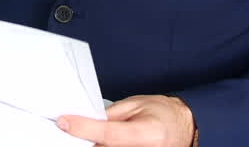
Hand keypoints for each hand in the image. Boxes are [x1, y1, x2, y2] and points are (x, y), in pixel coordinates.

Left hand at [57, 95, 194, 146]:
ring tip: (84, 135)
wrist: (184, 126)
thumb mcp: (135, 105)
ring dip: (93, 145)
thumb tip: (85, 120)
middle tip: (70, 128)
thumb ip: (111, 116)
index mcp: (148, 133)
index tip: (64, 122)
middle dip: (85, 140)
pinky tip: (97, 142)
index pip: (109, 134)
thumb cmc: (162, 113)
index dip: (84, 128)